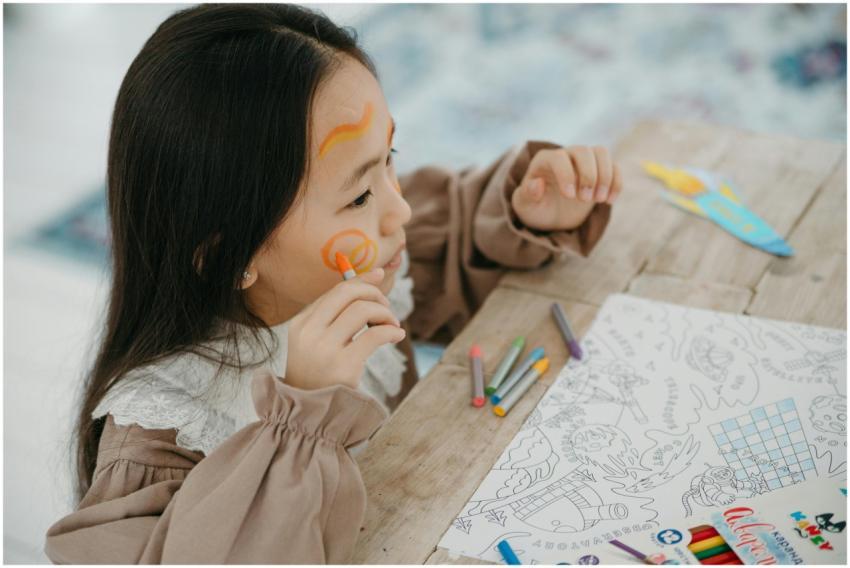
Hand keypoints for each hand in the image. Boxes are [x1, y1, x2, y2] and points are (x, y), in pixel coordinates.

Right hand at [285, 268, 404, 389]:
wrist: (311, 416)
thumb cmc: (320, 376)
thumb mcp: (318, 343)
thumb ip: (338, 315)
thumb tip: (375, 275)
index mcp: (301, 324)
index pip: (335, 291)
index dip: (361, 280)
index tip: (379, 277)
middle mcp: (310, 333)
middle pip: (347, 293)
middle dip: (373, 293)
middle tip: (386, 307)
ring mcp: (325, 349)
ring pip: (362, 310)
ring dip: (385, 313)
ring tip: (392, 325)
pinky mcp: (344, 366)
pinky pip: (375, 335)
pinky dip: (391, 331)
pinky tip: (396, 336)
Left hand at [511, 145, 621, 231]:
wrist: (550, 215)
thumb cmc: (536, 208)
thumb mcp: (525, 206)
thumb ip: (527, 195)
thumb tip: (537, 184)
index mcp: (545, 160)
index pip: (559, 157)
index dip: (567, 174)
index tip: (569, 197)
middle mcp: (566, 154)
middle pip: (583, 151)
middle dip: (588, 175)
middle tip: (585, 199)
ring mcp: (584, 161)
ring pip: (601, 152)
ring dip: (605, 176)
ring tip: (598, 200)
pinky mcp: (600, 170)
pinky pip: (614, 166)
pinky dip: (616, 183)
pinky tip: (608, 201)